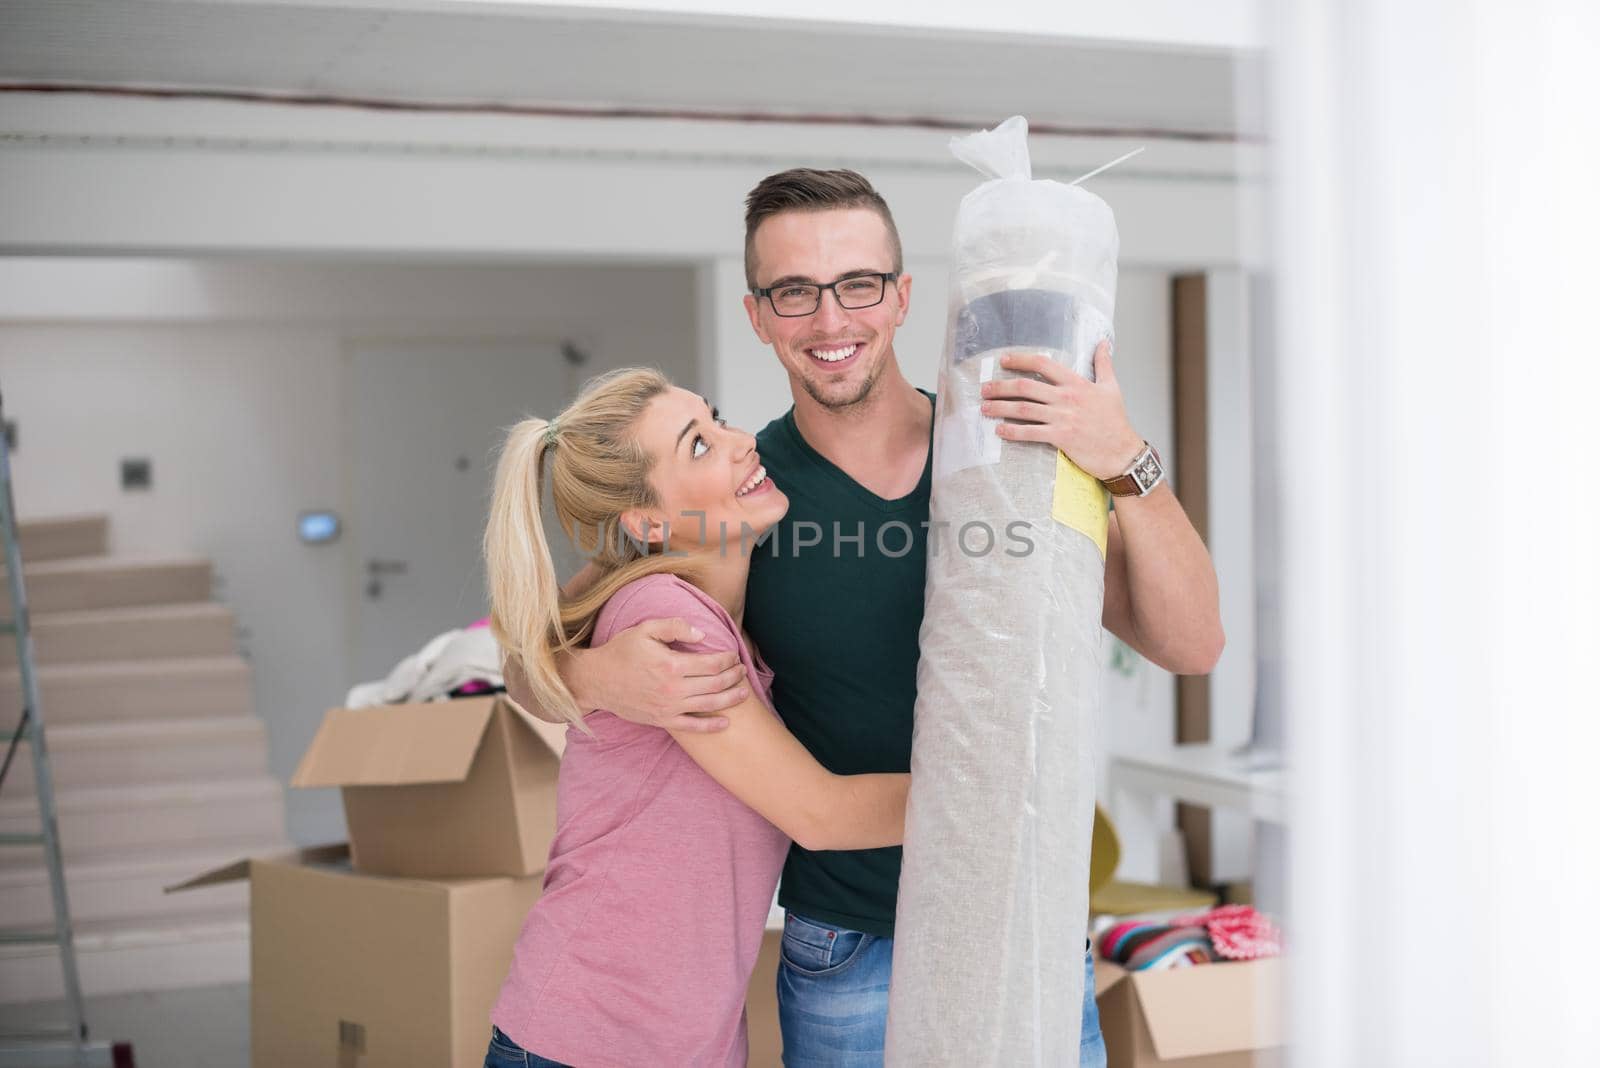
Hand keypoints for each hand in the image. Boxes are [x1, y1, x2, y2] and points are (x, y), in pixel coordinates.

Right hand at [568, 618, 745, 731]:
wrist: (597, 680)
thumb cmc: (621, 651)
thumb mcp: (645, 629)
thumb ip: (675, 627)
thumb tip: (702, 634)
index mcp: (671, 664)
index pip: (711, 663)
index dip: (728, 659)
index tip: (733, 655)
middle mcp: (673, 688)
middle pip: (715, 684)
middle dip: (734, 677)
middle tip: (742, 671)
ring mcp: (669, 707)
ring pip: (709, 705)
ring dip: (730, 699)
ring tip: (743, 692)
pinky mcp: (662, 720)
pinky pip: (692, 727)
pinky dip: (711, 726)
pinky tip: (726, 722)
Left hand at [979, 341, 1144, 480]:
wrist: (1122, 452)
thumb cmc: (1116, 421)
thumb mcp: (1111, 387)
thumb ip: (1103, 363)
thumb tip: (1103, 343)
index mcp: (1076, 383)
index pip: (1043, 365)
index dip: (1020, 360)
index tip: (1003, 360)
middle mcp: (1066, 398)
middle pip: (1025, 387)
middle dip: (1001, 386)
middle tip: (984, 388)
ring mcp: (1062, 418)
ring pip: (1023, 409)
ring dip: (1000, 408)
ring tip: (984, 407)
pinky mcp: (1060, 438)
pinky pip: (1030, 432)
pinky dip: (1012, 431)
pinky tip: (999, 430)